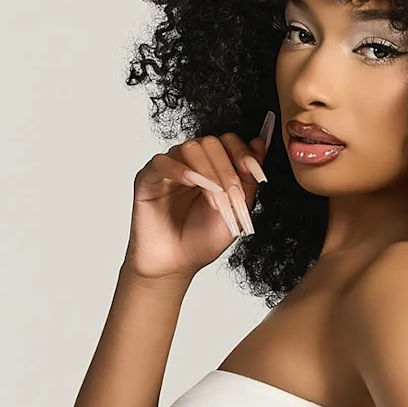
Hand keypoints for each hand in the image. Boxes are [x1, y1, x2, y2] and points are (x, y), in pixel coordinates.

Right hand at [122, 111, 274, 280]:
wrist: (177, 264)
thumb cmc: (203, 239)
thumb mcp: (236, 210)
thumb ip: (248, 179)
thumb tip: (260, 144)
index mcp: (213, 166)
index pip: (228, 142)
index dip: (243, 153)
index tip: (254, 172)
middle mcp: (191, 163)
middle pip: (211, 143)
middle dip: (227, 169)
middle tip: (232, 195)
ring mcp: (170, 168)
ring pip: (190, 149)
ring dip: (208, 172)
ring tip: (215, 197)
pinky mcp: (148, 178)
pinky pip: (161, 163)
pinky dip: (178, 169)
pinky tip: (191, 182)